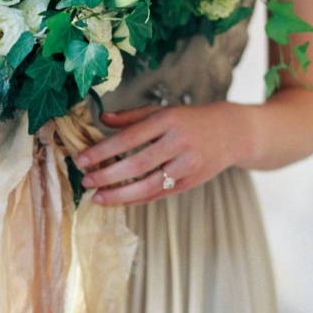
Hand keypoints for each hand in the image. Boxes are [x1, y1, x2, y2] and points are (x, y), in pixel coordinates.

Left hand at [73, 101, 253, 206]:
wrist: (231, 133)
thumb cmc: (188, 120)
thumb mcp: (161, 111)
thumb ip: (130, 116)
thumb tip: (101, 119)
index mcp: (167, 120)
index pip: (129, 138)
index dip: (103, 150)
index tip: (81, 159)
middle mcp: (178, 143)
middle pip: (136, 164)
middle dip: (107, 175)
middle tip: (85, 181)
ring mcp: (186, 165)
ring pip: (148, 185)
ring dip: (119, 194)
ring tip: (97, 198)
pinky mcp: (191, 182)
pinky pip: (159, 194)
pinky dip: (136, 199)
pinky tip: (117, 201)